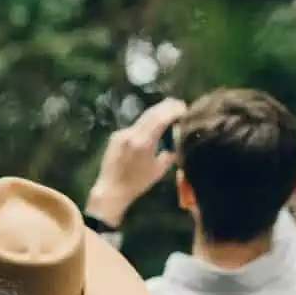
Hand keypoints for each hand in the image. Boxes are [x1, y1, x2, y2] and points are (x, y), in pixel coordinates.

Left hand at [86, 97, 186, 226]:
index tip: (184, 108)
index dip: (173, 110)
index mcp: (143, 142)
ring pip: (142, 117)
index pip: (160, 118)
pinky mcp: (115, 135)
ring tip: (169, 113)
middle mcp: (131, 133)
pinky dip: (146, 123)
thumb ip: (170, 154)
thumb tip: (179, 141)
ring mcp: (122, 133)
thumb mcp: (159, 170)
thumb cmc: (137, 183)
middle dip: (167, 106)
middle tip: (179, 105)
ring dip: (157, 113)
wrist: (111, 189)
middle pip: (151, 112)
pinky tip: (153, 126)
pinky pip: (135, 126)